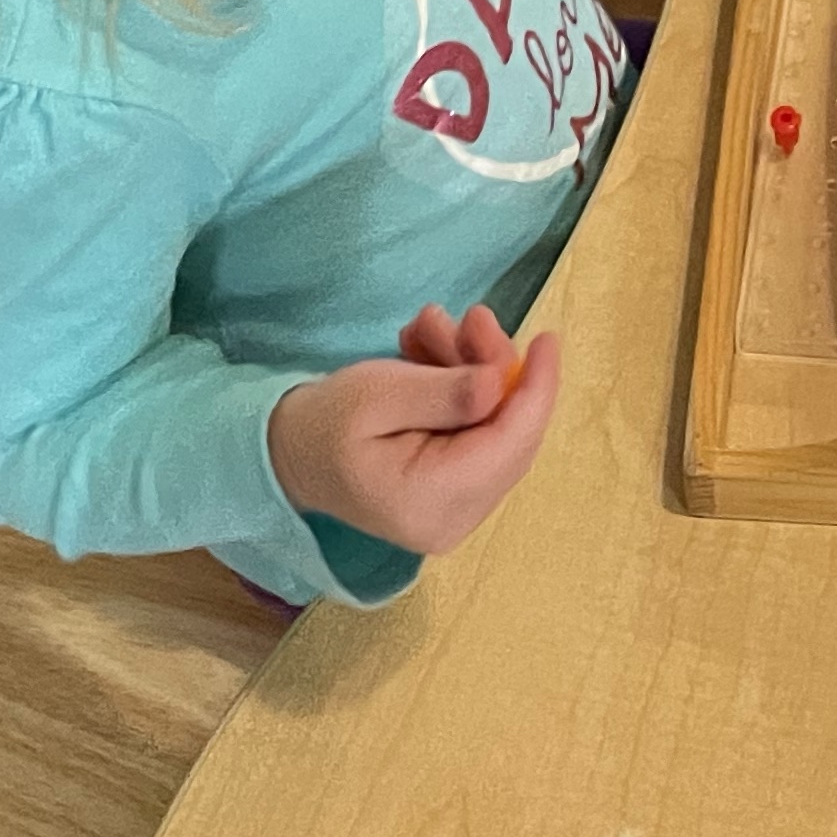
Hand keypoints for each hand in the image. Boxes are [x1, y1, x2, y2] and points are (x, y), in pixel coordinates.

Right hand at [264, 304, 558, 558]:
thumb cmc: (324, 422)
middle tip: (469, 317)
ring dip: (473, 371)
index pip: (510, 444)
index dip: (536, 388)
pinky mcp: (453, 494)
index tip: (549, 338)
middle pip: (509, 435)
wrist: (288, 453)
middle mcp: (453, 520)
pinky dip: (462, 389)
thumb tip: (502, 383)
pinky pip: (478, 433)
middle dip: (495, 368)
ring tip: (428, 327)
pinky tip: (428, 351)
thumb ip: (444, 393)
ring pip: (495, 428)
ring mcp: (455, 511)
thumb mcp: (377, 394)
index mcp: (432, 502)